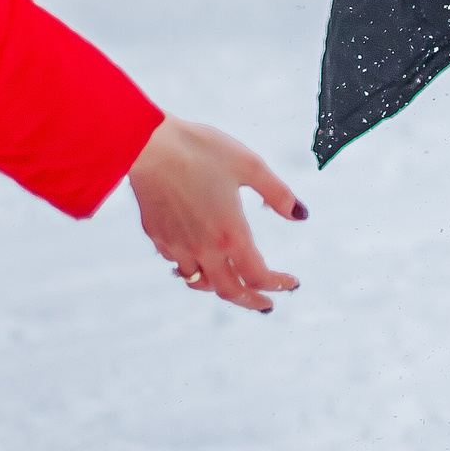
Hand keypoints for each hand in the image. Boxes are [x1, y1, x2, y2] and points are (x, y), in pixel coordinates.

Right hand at [128, 116, 305, 313]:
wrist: (148, 145)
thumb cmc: (202, 150)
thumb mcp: (250, 165)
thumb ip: (278, 194)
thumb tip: (301, 215)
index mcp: (230, 233)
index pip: (258, 275)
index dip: (278, 284)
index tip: (292, 283)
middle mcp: (203, 248)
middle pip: (229, 291)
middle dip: (252, 301)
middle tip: (267, 305)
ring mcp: (177, 245)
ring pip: (200, 283)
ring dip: (221, 288)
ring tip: (233, 284)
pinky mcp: (157, 236)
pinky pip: (179, 264)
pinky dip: (194, 270)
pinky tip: (198, 260)